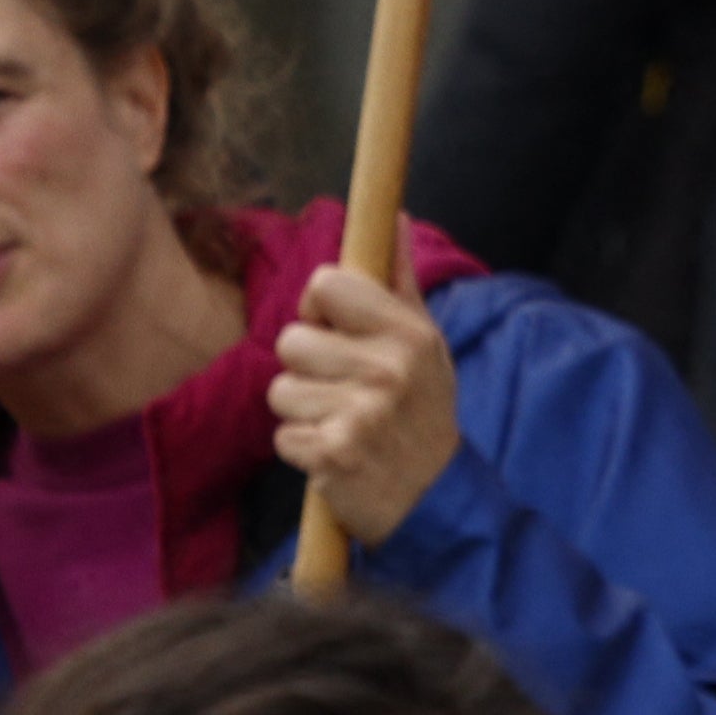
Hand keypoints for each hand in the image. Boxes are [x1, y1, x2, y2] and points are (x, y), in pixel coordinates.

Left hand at [272, 261, 467, 541]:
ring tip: (341, 421)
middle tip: (344, 388)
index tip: (339, 332)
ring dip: (303, 411)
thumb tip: (391, 220)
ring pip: (280, 390)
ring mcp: (359, 413)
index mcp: (407, 332)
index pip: (326, 284)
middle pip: (291, 341)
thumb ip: (400, 283)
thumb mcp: (425, 344)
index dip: (321, 308)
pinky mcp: (332, 454)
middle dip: (308, 367)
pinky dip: (302, 447)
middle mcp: (385, 368)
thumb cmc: (423, 409)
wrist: (435, 494)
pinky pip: (282, 435)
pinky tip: (335, 451)